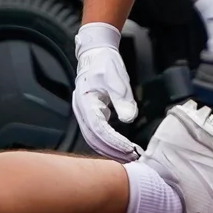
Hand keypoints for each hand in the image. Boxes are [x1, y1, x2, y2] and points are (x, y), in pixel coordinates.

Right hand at [73, 23, 140, 160]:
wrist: (95, 51)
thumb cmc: (104, 62)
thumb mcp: (117, 79)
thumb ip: (123, 100)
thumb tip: (129, 119)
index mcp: (86, 103)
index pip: (100, 130)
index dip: (115, 143)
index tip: (130, 150)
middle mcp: (81, 111)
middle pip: (94, 139)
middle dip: (112, 152)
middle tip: (131, 161)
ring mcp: (83, 113)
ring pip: (94, 139)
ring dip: (110, 150)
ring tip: (127, 158)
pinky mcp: (89, 113)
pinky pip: (96, 133)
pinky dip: (107, 143)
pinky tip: (119, 148)